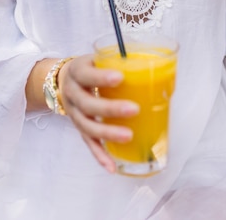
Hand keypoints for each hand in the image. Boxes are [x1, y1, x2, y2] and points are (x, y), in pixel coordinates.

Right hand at [59, 55, 138, 172]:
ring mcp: (74, 113)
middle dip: (110, 108)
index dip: (101, 77)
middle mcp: (72, 94)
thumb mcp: (98, 58)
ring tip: (128, 136)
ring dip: (108, 133)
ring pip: (87, 127)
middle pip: (87, 104)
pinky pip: (88, 144)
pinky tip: (112, 166)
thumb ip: (120, 62)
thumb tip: (161, 71)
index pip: (85, 74)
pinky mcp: (78, 128)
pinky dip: (100, 156)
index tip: (120, 77)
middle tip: (134, 109)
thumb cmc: (90, 68)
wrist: (64, 80)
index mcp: (77, 72)